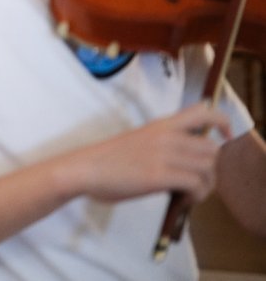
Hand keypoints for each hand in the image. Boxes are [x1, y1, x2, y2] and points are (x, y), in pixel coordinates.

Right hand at [71, 102, 229, 203]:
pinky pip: (196, 184)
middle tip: (196, 181)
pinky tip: (182, 199)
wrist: (85, 168)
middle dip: (211, 169)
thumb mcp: (139, 141)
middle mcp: (166, 136)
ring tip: (189, 193)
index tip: (224, 136)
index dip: (222, 122)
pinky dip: (196, 195)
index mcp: (160, 125)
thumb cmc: (107, 159)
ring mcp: (164, 155)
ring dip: (205, 185)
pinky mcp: (159, 175)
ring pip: (208, 168)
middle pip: (212, 149)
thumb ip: (163, 145)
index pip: (202, 111)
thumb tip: (184, 162)